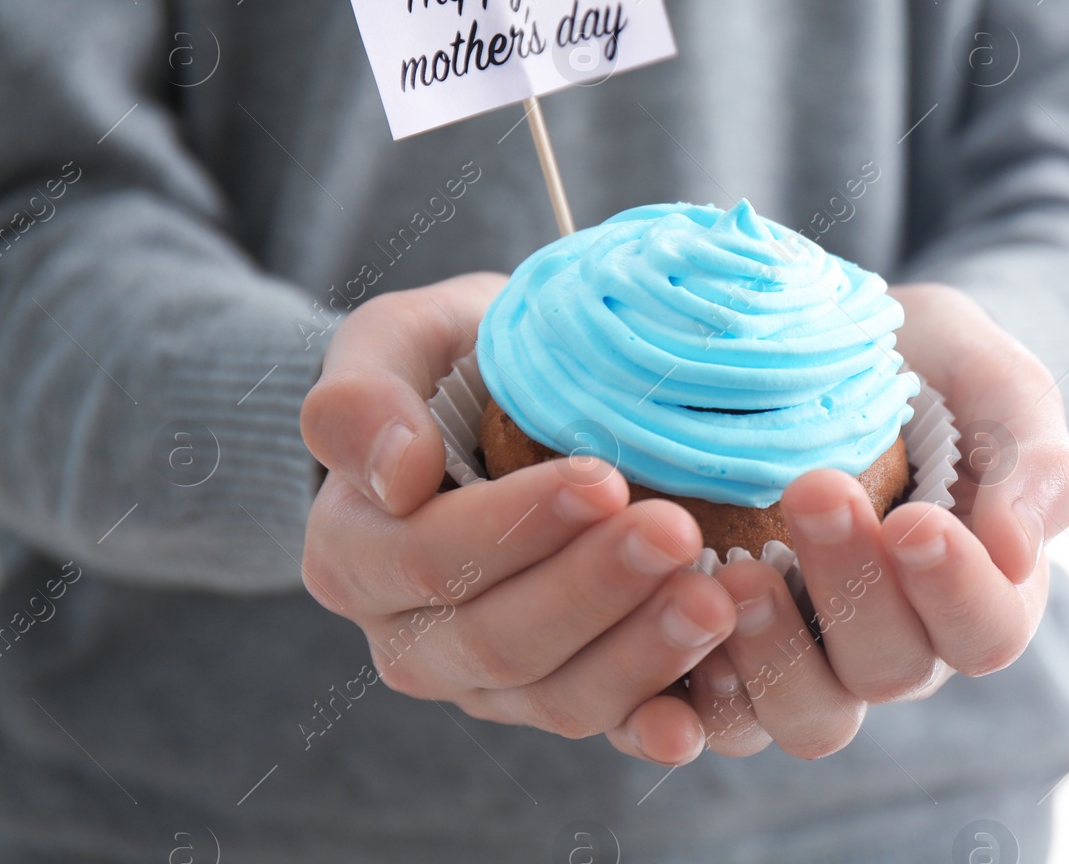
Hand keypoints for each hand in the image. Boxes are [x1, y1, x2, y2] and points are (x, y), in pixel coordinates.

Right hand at [300, 274, 735, 766]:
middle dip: (592, 588)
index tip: (600, 479)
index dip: (513, 529)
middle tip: (674, 532)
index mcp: (357, 555)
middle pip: (497, 639)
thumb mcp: (396, 342)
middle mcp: (414, 638)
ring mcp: (491, 682)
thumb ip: (362, 398)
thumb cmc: (455, 361)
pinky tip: (696, 718)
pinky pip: (607, 726)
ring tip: (712, 599)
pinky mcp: (564, 695)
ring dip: (639, 654)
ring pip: (556, 695)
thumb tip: (396, 475)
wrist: (517, 398)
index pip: (428, 560)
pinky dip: (653, 726)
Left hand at [686, 281, 1068, 758]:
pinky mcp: (734, 662)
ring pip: (812, 716)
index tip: (915, 520)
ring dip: (774, 657)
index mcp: (978, 590)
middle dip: (853, 587)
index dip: (957, 590)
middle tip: (816, 491)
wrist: (820, 349)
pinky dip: (699, 692)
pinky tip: (675, 620)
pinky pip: (722, 716)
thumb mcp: (991, 380)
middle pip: (892, 668)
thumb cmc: (925, 367)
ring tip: (735, 575)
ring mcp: (817, 663)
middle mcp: (901, 645)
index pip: (988, 629)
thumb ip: (1030, 454)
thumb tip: (1020, 549)